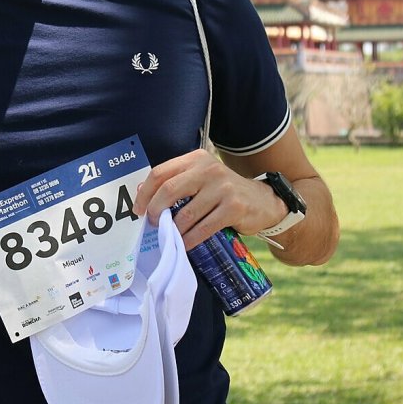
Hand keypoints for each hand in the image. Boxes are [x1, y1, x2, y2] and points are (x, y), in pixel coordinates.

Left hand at [133, 148, 285, 250]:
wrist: (263, 201)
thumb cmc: (223, 192)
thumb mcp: (200, 178)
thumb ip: (175, 182)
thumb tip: (141, 192)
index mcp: (196, 159)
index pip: (160, 172)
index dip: (145, 193)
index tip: (139, 210)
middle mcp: (208, 169)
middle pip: (169, 190)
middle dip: (156, 210)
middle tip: (153, 223)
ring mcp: (223, 188)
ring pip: (186, 213)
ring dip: (174, 229)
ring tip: (170, 235)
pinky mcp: (234, 208)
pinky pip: (203, 228)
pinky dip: (190, 239)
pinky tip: (185, 244)